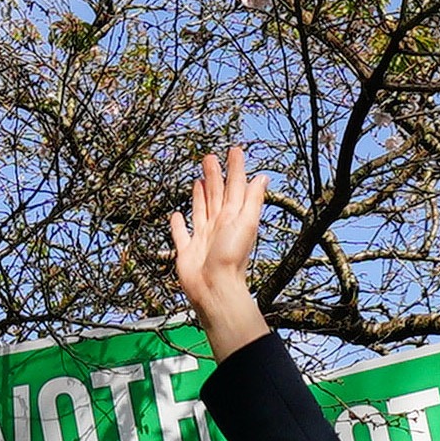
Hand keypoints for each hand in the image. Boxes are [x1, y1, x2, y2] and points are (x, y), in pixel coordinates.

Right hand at [166, 145, 272, 351]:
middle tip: (209, 158)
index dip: (234, 169)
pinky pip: (181, 234)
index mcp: (232, 218)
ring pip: (200, 210)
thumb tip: (262, 177)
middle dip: (214, 176)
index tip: (234, 151)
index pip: (234, 187)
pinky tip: (177, 215)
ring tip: (198, 180)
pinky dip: (178, 225)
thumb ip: (252, 200)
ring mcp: (202, 239)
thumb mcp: (245, 223)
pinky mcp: (187, 252)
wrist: (215, 289)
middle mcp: (218, 226)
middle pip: (215, 195)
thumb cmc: (231, 259)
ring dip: (200, 195)